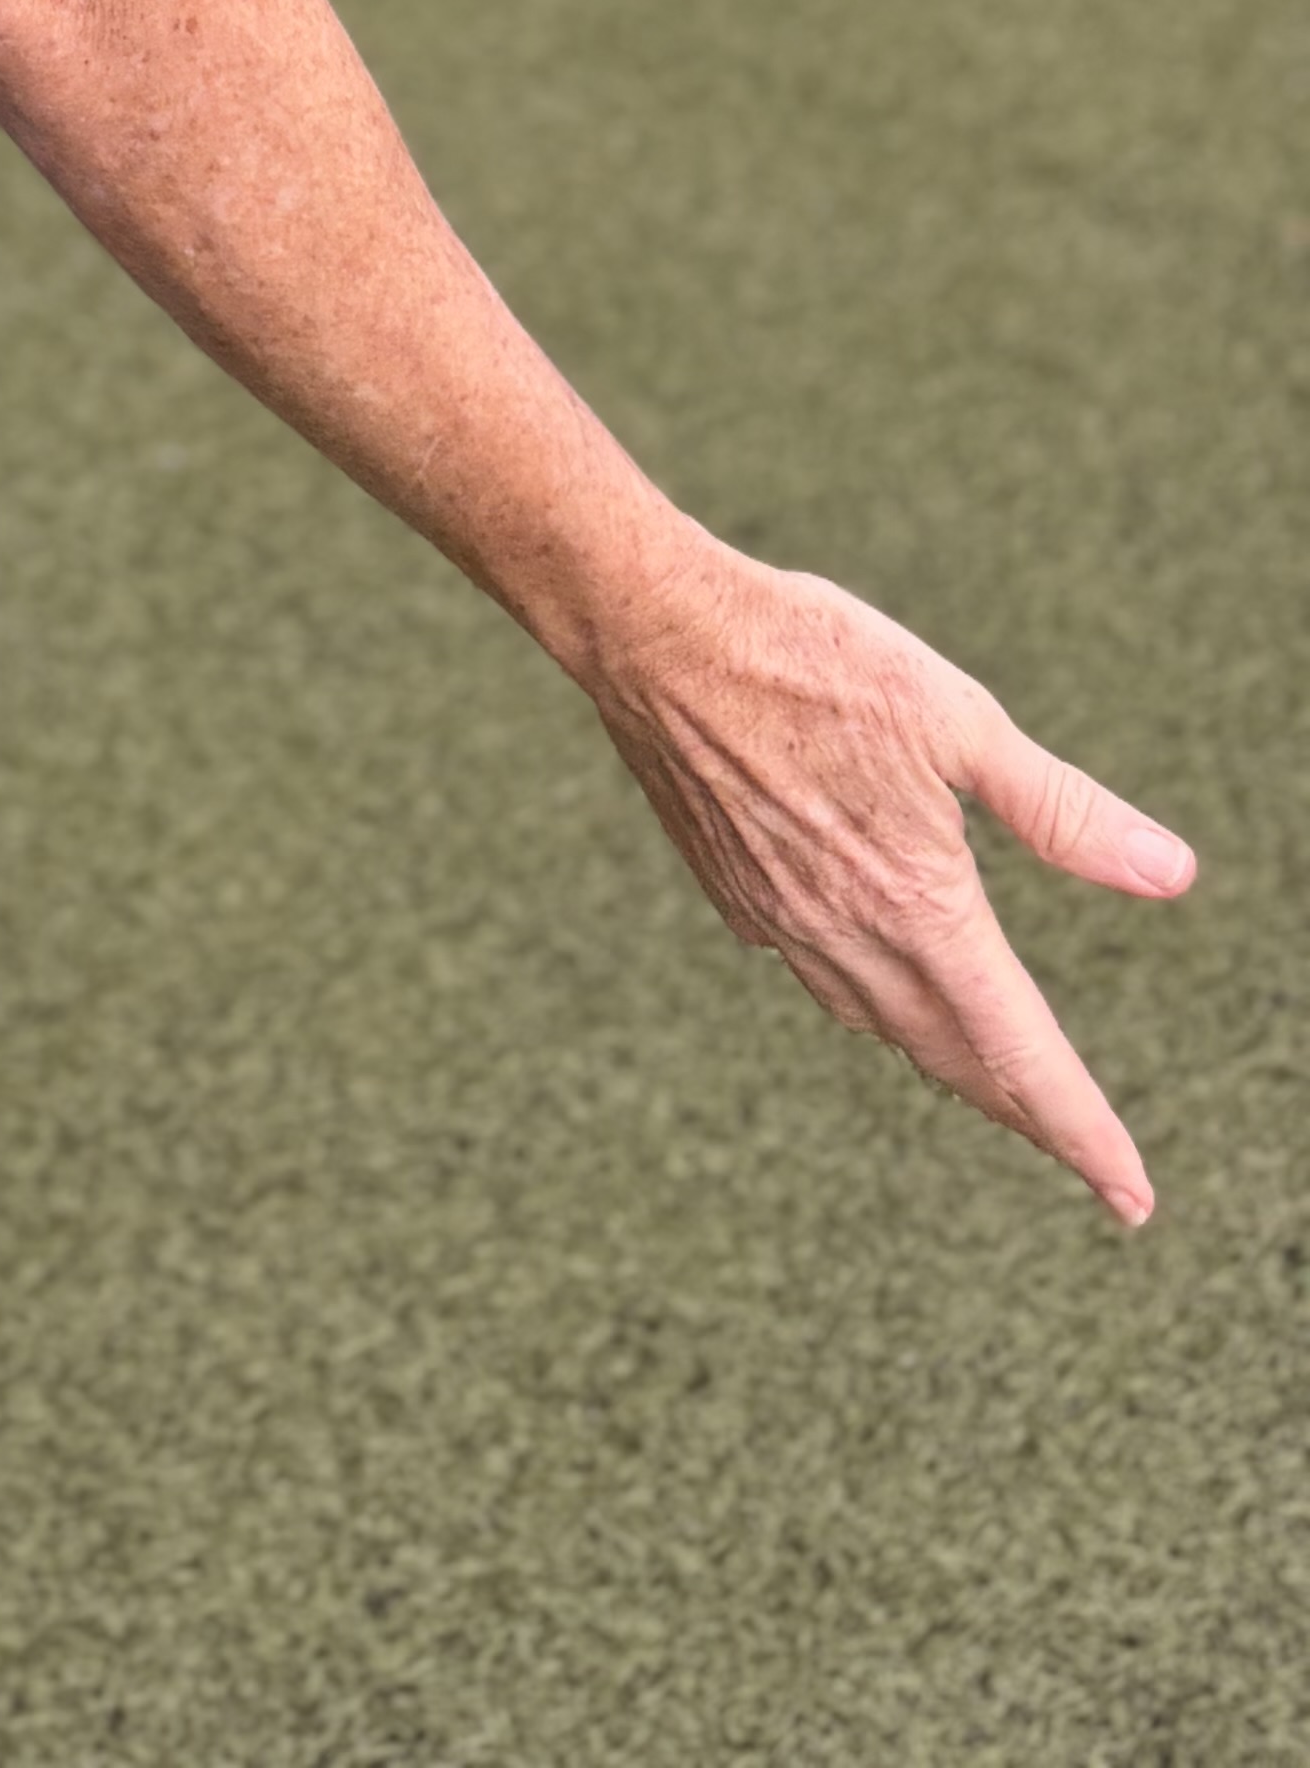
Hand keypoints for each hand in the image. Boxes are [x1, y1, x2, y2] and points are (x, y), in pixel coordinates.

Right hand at [583, 535, 1194, 1221]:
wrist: (656, 633)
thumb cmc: (812, 657)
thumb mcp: (959, 718)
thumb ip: (1062, 808)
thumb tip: (1172, 873)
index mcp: (919, 905)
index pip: (1021, 1051)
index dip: (1083, 1128)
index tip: (1131, 1197)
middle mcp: (849, 934)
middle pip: (954, 1056)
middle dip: (1025, 1110)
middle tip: (1077, 1148)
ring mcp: (782, 921)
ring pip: (879, 1021)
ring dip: (944, 1059)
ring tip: (984, 1073)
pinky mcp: (734, 892)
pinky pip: (813, 970)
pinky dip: (861, 993)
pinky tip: (866, 966)